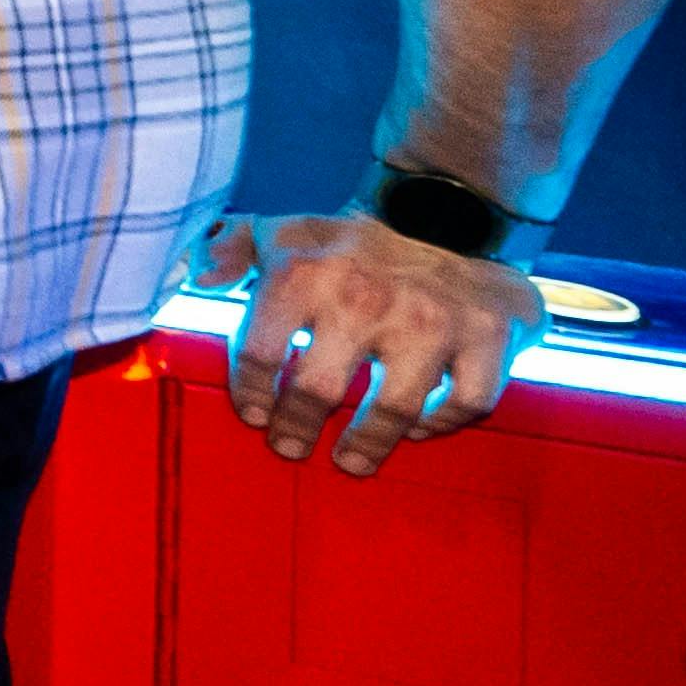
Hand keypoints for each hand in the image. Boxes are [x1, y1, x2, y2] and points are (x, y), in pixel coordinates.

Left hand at [209, 212, 546, 474]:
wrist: (454, 226)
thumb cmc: (356, 246)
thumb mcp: (287, 232)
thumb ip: (232, 248)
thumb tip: (200, 276)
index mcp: (307, 271)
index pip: (259, 349)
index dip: (250, 391)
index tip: (253, 415)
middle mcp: (366, 296)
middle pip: (318, 388)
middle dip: (297, 426)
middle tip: (290, 446)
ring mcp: (430, 319)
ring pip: (392, 407)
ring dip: (367, 443)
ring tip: (349, 460)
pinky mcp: (486, 338)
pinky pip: (464, 403)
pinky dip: (439, 424)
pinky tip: (418, 429)